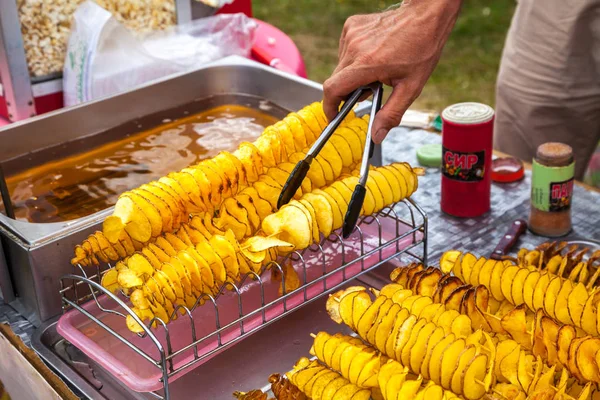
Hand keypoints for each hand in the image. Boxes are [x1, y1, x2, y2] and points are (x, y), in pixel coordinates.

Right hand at [323, 0, 461, 142]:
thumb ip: (391, 113)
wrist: (426, 15)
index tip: (334, 115)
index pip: (333, 89)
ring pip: (341, 66)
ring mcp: (351, 35)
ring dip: (352, 74)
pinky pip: (345, 51)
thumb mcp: (411, 87)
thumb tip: (376, 136)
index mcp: (367, 64)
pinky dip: (354, 59)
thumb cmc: (422, 49)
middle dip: (347, 92)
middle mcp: (354, 48)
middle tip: (368, 93)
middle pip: (336, 80)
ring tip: (375, 71)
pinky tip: (373, 55)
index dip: (329, 106)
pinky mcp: (351, 26)